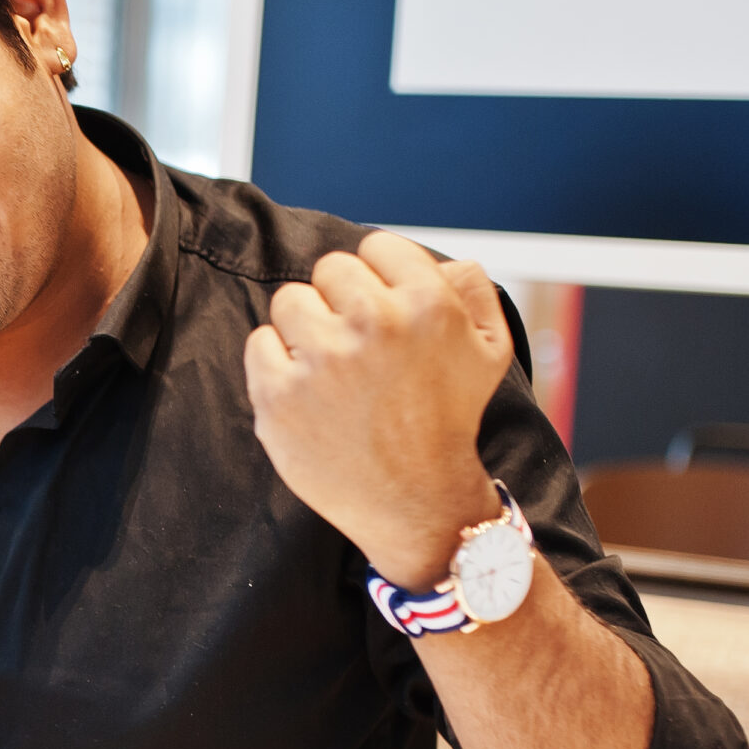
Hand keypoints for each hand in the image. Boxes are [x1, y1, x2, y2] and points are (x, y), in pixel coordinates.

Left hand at [244, 231, 511, 588]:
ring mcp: (323, 361)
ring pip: (290, 300)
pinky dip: (275, 363)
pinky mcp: (280, 395)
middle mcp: (375, 324)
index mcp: (427, 304)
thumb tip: (451, 260)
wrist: (416, 502)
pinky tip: (307, 391)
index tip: (384, 313)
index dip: (379, 278)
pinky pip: (259, 344)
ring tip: (332, 370)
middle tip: (358, 347)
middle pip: (329, 270)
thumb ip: (474, 293)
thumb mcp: (488, 352)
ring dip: (305, 328)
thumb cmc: (449, 422)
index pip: (376, 246)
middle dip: (341, 302)